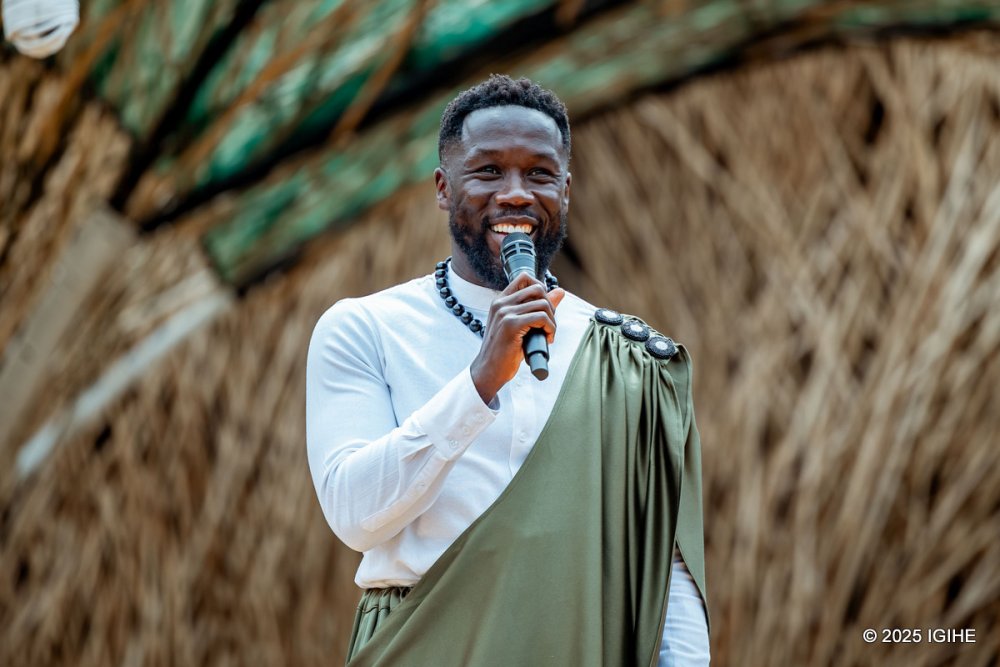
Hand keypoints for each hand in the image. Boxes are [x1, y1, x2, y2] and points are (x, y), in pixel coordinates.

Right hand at [470, 273, 565, 404]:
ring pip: (543, 304)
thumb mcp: (520, 325)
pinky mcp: (511, 325)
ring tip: (548, 334)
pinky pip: (542, 318)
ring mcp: (505, 313)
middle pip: (538, 289)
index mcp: (500, 301)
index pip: (525, 278)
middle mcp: (501, 303)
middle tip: (548, 324)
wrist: (489, 371)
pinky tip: (547, 339)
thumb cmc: (504, 351)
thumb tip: (560, 291)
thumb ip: (538, 307)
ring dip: (552, 321)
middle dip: (550, 306)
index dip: (541, 289)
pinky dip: (550, 328)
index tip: (544, 309)